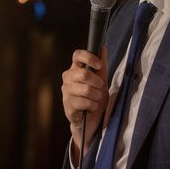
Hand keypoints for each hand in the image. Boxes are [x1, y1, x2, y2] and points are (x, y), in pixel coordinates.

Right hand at [61, 47, 108, 163]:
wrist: (91, 120)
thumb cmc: (94, 98)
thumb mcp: (101, 81)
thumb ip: (101, 66)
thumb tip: (103, 48)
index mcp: (75, 69)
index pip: (77, 55)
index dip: (89, 58)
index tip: (99, 65)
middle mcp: (68, 78)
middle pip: (83, 73)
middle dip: (97, 82)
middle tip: (100, 88)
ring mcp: (66, 91)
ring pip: (85, 89)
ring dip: (96, 96)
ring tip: (96, 99)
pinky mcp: (67, 105)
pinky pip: (84, 102)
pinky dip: (93, 106)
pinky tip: (91, 108)